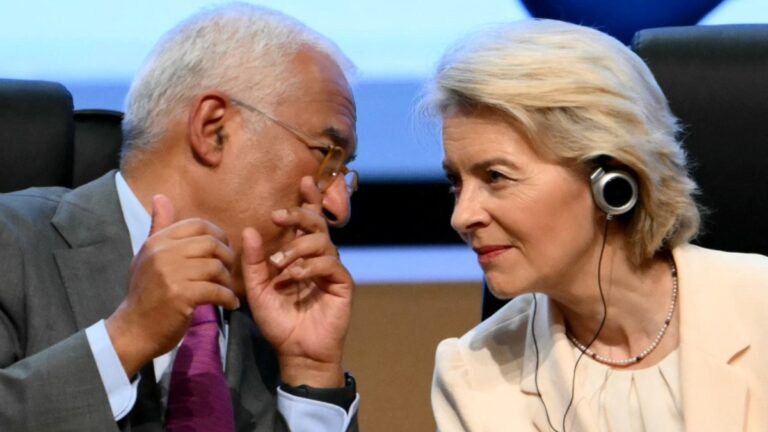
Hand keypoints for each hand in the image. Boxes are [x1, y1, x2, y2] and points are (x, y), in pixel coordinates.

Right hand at [106, 194, 239, 376]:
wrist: (134, 330)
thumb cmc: (145, 293)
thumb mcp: (148, 256)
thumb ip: (159, 227)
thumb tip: (160, 197)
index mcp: (157, 241)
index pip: (197, 225)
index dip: (218, 235)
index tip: (222, 251)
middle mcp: (163, 253)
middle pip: (211, 244)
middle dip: (227, 257)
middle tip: (229, 272)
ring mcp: (171, 274)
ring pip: (216, 267)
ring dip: (228, 280)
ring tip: (227, 290)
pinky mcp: (181, 296)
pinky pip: (216, 290)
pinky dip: (228, 298)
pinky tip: (230, 304)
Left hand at [241, 177, 352, 386]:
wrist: (296, 351)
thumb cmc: (278, 321)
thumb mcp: (258, 289)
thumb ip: (254, 262)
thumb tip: (250, 230)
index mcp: (301, 255)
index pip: (308, 221)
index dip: (309, 200)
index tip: (304, 180)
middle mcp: (319, 258)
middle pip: (316, 224)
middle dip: (298, 215)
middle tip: (277, 217)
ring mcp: (332, 270)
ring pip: (321, 242)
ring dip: (296, 249)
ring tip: (279, 266)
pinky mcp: (342, 284)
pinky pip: (329, 264)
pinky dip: (308, 267)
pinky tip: (293, 278)